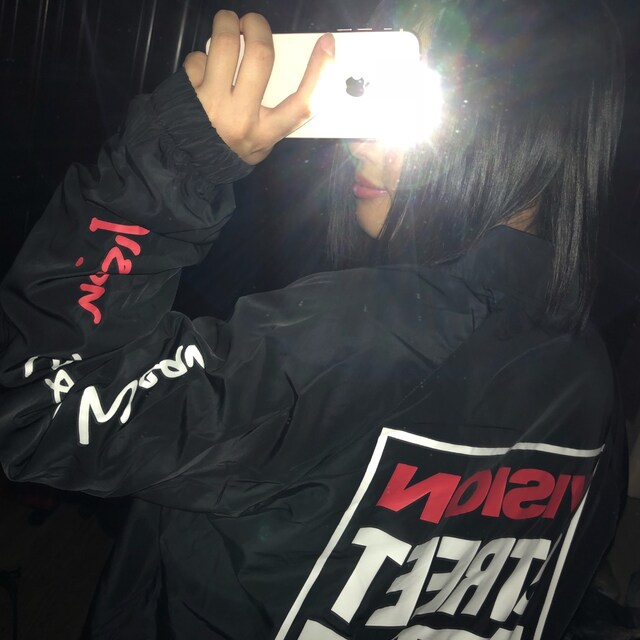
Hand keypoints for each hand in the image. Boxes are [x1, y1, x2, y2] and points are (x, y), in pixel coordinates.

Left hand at [184, 11, 333, 164]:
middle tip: (252, 22)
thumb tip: (285, 73)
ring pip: (224, 45)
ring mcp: (211, 105)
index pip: (302, 104)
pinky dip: (200, 58)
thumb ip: (275, 117)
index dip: (320, 72)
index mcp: (265, 133)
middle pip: (261, 57)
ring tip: (226, 23)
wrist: (185, 163)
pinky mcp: (187, 93)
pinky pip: (197, 59)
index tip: (327, 44)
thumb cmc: (228, 151)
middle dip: (258, 26)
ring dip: (226, 23)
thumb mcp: (260, 143)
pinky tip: (201, 70)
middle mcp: (240, 119)